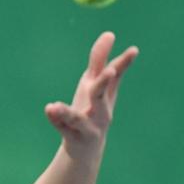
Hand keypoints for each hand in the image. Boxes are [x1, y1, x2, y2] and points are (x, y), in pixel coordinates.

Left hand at [45, 31, 138, 152]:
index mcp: (104, 95)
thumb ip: (100, 61)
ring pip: (78, 119)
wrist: (88, 149)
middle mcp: (100, 111)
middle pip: (101, 95)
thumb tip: (109, 33)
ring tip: (54, 106)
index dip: (124, 62)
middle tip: (109, 71)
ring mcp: (88, 126)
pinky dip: (55, 119)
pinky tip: (49, 109)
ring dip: (67, 112)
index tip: (134, 49)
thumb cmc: (93, 111)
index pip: (115, 76)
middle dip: (105, 83)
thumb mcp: (96, 86)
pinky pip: (63, 128)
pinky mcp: (73, 138)